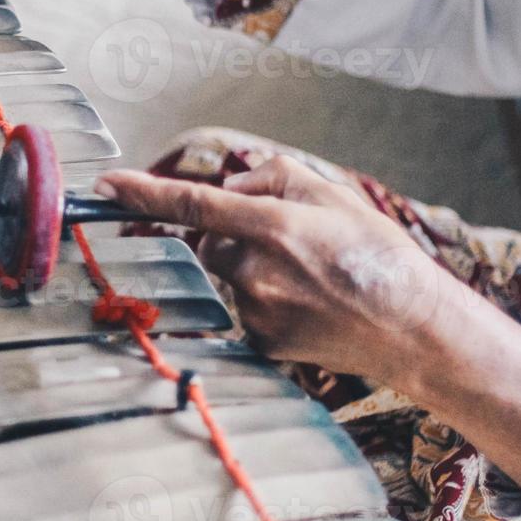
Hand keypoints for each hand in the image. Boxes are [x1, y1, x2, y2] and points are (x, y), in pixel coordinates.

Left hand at [95, 156, 455, 383]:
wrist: (415, 331)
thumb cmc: (380, 258)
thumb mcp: (334, 195)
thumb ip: (272, 178)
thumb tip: (229, 188)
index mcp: (272, 226)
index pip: (190, 205)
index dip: (141, 193)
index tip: (105, 184)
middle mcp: (256, 270)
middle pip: (209, 241)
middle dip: (231, 234)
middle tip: (289, 243)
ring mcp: (256, 311)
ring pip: (228, 275)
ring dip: (252, 268)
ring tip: (311, 278)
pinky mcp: (261, 342)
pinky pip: (245, 308)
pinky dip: (267, 301)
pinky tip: (309, 306)